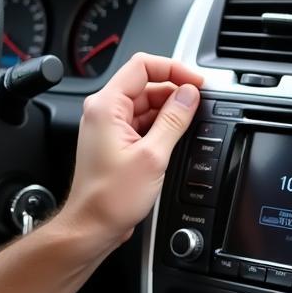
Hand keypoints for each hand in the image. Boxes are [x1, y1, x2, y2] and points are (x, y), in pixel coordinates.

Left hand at [59, 52, 202, 249]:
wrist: (93, 226)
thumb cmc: (109, 199)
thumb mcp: (152, 156)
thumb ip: (174, 120)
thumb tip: (190, 95)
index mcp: (106, 106)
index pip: (142, 65)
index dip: (173, 69)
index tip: (195, 82)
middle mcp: (104, 112)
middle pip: (146, 84)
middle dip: (175, 92)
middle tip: (198, 105)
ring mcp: (109, 127)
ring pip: (146, 104)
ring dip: (169, 111)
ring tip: (188, 126)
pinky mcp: (116, 142)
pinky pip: (143, 123)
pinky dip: (161, 126)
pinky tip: (175, 138)